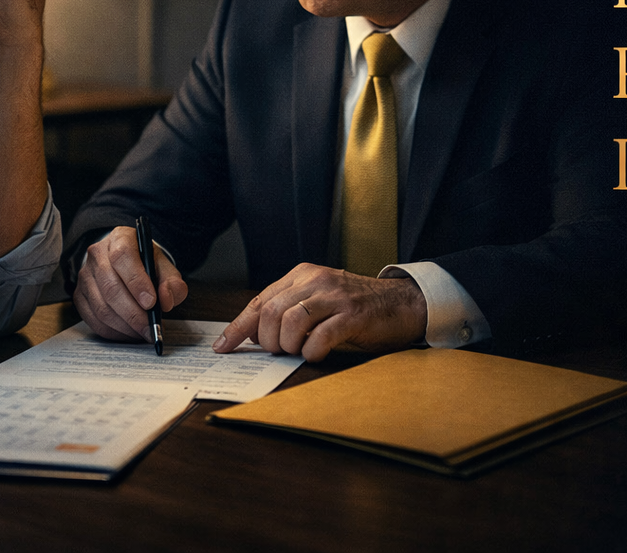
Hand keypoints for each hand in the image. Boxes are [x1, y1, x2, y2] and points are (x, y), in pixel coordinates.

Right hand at [73, 227, 188, 340]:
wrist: (127, 264)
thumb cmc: (146, 264)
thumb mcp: (164, 266)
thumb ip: (172, 281)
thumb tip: (166, 300)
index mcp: (120, 238)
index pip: (122, 256)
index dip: (136, 281)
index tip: (151, 302)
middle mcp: (97, 254)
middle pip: (110, 286)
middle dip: (133, 312)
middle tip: (150, 327)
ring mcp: (85, 276)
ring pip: (101, 306)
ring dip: (124, 325)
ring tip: (143, 332)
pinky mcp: (79, 296)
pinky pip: (93, 319)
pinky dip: (113, 331)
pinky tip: (129, 333)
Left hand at [214, 263, 426, 361]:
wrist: (403, 303)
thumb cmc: (357, 307)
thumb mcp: (319, 299)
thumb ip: (290, 309)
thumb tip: (254, 335)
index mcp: (304, 274)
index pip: (261, 301)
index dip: (239, 326)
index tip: (223, 347)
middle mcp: (317, 280)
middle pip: (272, 312)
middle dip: (268, 341)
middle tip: (280, 351)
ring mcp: (336, 297)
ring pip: (291, 323)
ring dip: (290, 346)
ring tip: (300, 350)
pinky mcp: (354, 315)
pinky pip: (320, 338)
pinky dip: (313, 352)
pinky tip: (318, 353)